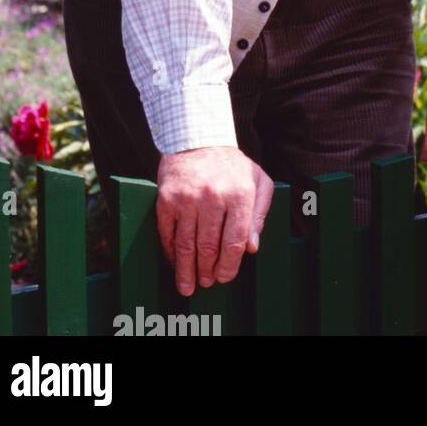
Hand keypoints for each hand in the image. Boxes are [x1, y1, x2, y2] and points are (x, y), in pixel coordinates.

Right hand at [156, 146, 274, 297]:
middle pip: (209, 247)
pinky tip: (175, 264)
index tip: (225, 277)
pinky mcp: (166, 200)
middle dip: (207, 271)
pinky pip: (167, 235)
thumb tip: (252, 247)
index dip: (230, 265)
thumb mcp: (258, 181)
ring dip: (186, 270)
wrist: (198, 140)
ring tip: (188, 285)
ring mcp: (188, 199)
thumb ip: (260, 213)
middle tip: (206, 283)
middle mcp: (214, 196)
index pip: (235, 240)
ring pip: (186, 245)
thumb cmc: (232, 166)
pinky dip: (170, 254)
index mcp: (240, 193)